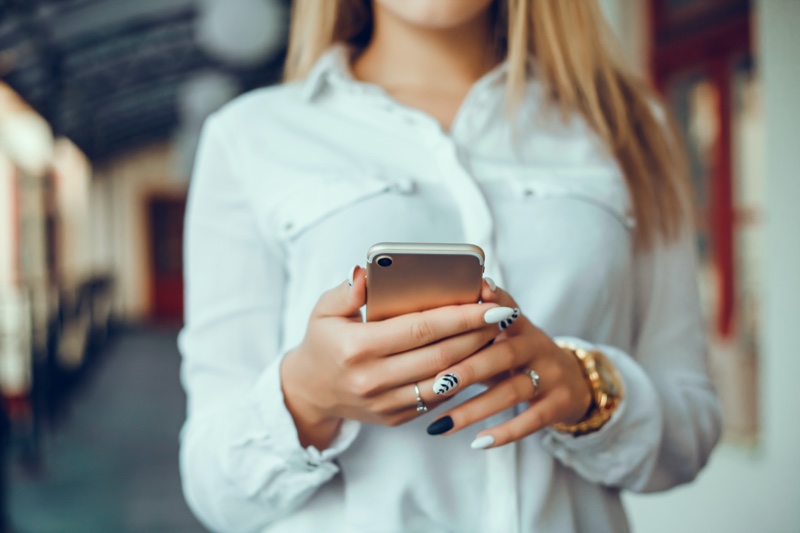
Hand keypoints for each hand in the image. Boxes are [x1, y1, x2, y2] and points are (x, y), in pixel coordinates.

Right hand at [280, 266, 517, 448]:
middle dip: (478, 335)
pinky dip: (461, 379)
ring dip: (476, 359)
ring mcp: (385, 403)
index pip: (420, 328)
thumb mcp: (324, 310)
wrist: (310, 392)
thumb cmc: (323, 341)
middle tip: (503, 317)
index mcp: (358, 347)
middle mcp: (373, 379)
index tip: (490, 305)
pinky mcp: (395, 418)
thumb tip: (369, 272)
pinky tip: (475, 359)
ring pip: (444, 382)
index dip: (460, 316)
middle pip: (441, 355)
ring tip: (496, 336)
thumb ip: (347, 290)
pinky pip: (438, 400)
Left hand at [424, 281, 592, 448]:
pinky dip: (504, 432)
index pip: (505, 309)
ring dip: (475, 409)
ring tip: (442, 425)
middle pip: (504, 354)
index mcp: (520, 325)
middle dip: (468, 369)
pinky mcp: (559, 403)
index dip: (493, 301)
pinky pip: (532, 419)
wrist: (573, 382)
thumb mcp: (503, 337)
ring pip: (513, 391)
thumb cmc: (519, 357)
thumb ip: (473, 328)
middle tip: (437, 384)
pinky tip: (478, 443)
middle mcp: (538, 346)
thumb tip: (427, 319)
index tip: (475, 295)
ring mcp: (552, 375)